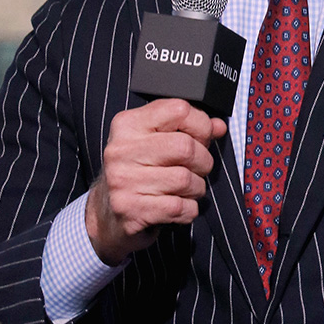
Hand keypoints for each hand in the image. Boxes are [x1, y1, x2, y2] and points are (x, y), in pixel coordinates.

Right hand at [86, 98, 226, 263]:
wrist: (105, 214)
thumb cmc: (138, 172)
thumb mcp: (156, 142)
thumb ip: (188, 130)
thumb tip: (218, 126)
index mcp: (128, 124)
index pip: (179, 110)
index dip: (201, 125)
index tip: (202, 138)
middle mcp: (121, 149)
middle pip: (186, 147)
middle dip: (203, 161)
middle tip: (198, 169)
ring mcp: (123, 180)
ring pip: (185, 179)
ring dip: (197, 188)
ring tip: (187, 189)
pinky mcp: (129, 209)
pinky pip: (179, 207)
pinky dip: (189, 209)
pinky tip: (179, 207)